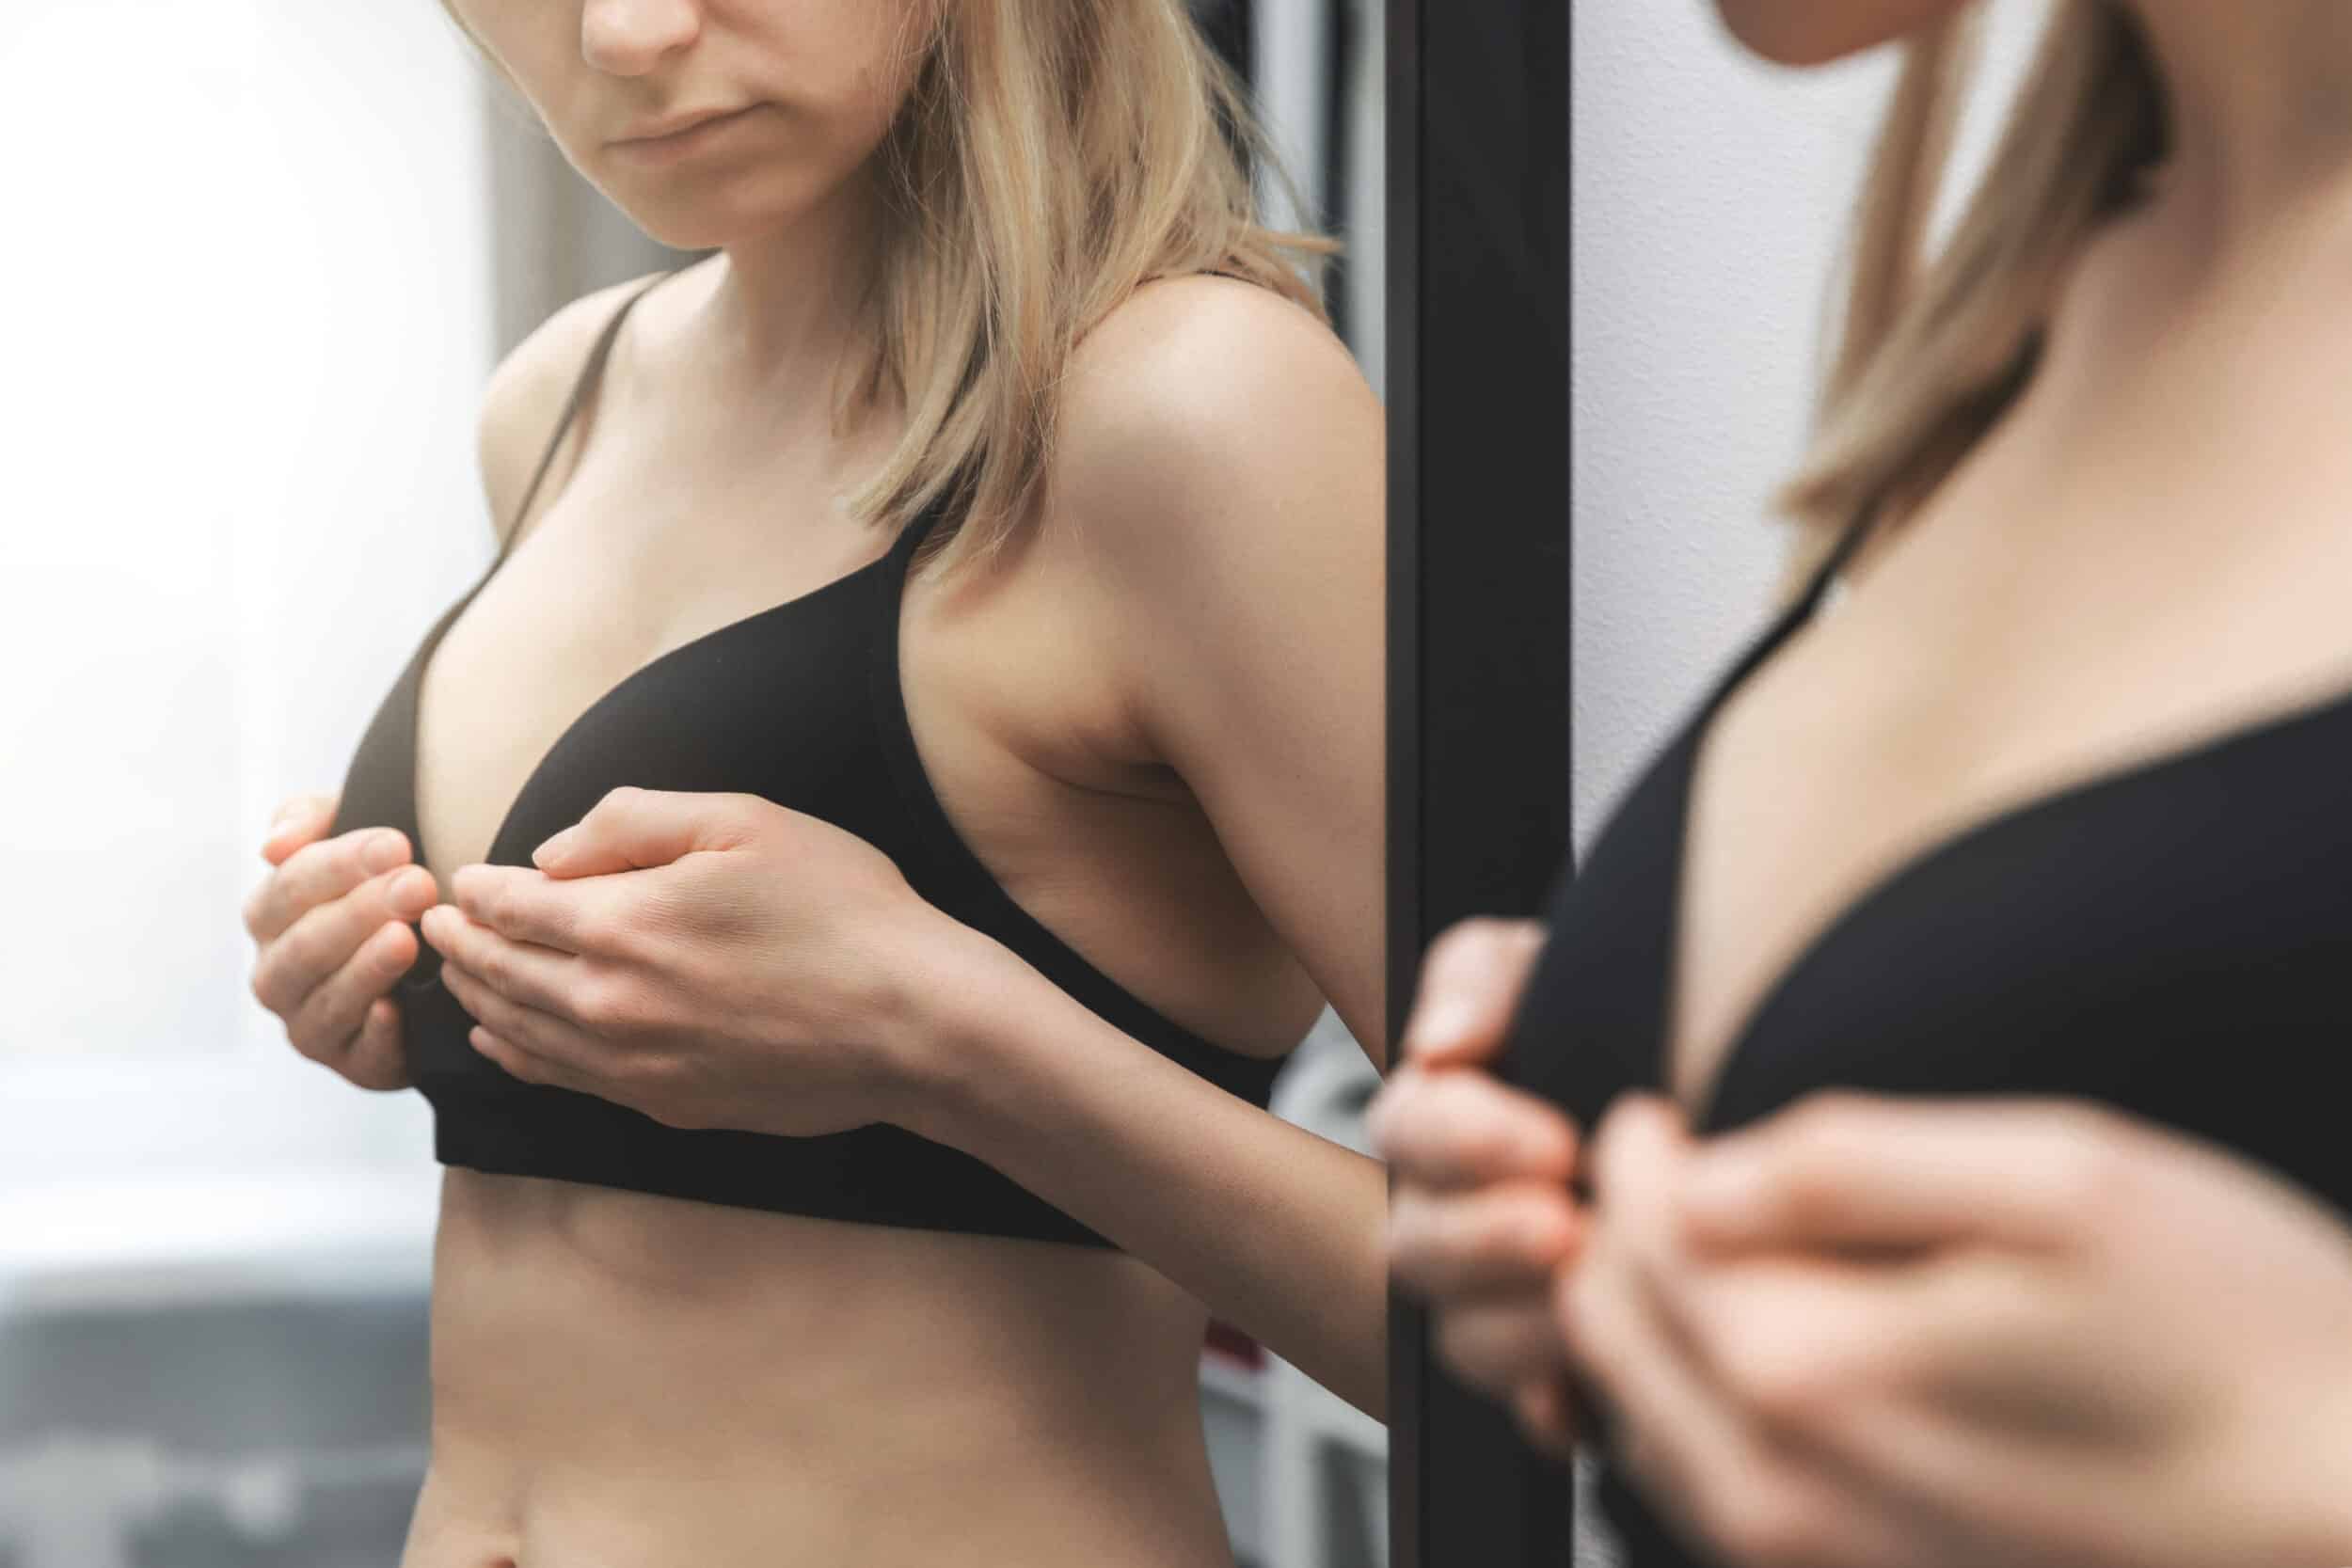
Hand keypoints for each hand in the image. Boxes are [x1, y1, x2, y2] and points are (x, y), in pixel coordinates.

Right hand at [242, 791, 434, 1090]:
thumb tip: (274, 844)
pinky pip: (362, 1054)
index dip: (341, 863)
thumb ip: (310, 820)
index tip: (396, 843)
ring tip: (408, 938)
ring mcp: (310, 1025)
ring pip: (330, 998)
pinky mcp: (355, 1065)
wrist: (422, 970)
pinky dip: (377, 1034)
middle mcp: (277, 974)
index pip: (291, 885)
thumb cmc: (375, 891)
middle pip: (308, 943)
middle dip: (362, 911)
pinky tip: (396, 1010)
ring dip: (369, 967)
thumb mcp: (349, 845)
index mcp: (269, 916)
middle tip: (417, 884)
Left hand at [417, 786, 974, 1136]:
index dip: (476, 889)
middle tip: (434, 924)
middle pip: (499, 973)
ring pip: (519, 1032)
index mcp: (622, 922)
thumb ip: (633, 821)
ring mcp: (634, 1064)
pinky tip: (503, 1041)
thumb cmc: (843, 911)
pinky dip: (517, 1056)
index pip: (511, 905)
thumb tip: (552, 851)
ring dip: (477, 998)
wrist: (913, 1023)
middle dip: (459, 944)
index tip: (459, 879)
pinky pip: (562, 1079)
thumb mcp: (745, 822)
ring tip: (457, 973)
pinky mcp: (665, 1103)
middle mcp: (609, 1002)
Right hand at [1366, 916, 1587, 1459]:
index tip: (1552, 1140)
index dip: (1469, 1142)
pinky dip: (1564, 1410)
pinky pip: (1537, 1416)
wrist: (1718, 1098)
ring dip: (1528, 1324)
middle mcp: (1449, 1220)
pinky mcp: (1559, 1373)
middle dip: (1489, 1241)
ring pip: (1467, 1340)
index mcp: (1438, 1123)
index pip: (1409, 1133)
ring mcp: (1498, 1304)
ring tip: (1603, 1294)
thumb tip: (1436, 1044)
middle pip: (1418, 1251)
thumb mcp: (1551, 965)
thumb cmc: (1623, 1020)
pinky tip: (1602, 1389)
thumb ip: (1480, 978)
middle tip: (1567, 1226)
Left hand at [1557, 1090, 2351, 1567]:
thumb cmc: (2243, 1339)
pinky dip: (1698, 1415)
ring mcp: (1826, 1567)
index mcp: (1809, 1371)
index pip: (1644, 1239)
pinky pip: (1722, 1502)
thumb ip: (1848, 1167)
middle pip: (1623, 1338)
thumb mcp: (2063, 1181)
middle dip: (1617, 1243)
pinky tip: (1757, 1358)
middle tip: (1657, 1172)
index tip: (1654, 1113)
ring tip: (1694, 1248)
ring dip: (1647, 1330)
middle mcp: (1787, 1496)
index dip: (1634, 1160)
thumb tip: (1700, 1176)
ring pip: (1655, 1426)